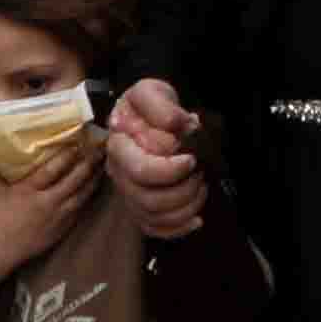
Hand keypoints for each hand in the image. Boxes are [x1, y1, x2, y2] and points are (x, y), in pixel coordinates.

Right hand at [0, 152, 93, 278]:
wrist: (0, 249)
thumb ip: (4, 170)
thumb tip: (1, 148)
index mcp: (28, 190)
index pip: (51, 170)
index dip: (66, 157)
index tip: (77, 144)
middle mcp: (46, 202)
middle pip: (73, 181)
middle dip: (87, 165)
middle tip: (98, 152)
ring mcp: (57, 217)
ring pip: (81, 196)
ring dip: (93, 181)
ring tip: (102, 168)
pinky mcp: (63, 228)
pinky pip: (80, 210)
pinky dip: (88, 198)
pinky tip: (94, 189)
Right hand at [99, 76, 211, 238]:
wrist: (149, 116)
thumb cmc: (150, 106)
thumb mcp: (152, 92)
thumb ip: (161, 106)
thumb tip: (177, 125)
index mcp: (119, 147)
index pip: (141, 170)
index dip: (170, 170)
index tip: (192, 158)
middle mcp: (119, 175)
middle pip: (148, 200)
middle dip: (183, 190)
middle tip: (200, 172)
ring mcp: (128, 194)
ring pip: (154, 217)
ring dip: (186, 207)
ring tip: (201, 187)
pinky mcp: (139, 207)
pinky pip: (154, 230)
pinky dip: (178, 229)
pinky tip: (197, 219)